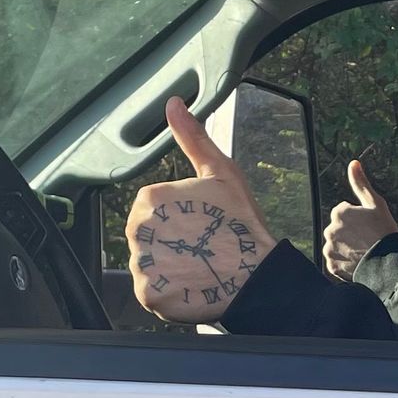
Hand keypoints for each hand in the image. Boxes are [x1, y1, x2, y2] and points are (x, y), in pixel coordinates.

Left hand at [127, 99, 275, 318]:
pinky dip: (170, 293)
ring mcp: (143, 264)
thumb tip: (174, 103)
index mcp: (150, 198)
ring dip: (169, 270)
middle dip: (171, 245)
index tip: (202, 227)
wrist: (258, 276)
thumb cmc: (242, 223)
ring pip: (149, 266)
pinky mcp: (149, 294)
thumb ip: (193, 138)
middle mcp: (139, 230)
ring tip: (199, 269)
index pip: (152, 211)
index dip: (179, 220)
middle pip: (147, 239)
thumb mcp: (222, 173)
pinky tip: (193, 286)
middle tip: (203, 250)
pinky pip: (152, 293)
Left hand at [322, 160, 397, 280]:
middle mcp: (330, 229)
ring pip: (336, 246)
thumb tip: (353, 163)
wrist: (387, 262)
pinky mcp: (331, 265)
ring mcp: (330, 248)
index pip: (344, 213)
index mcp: (339, 212)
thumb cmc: (384, 231)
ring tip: (362, 252)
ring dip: (346, 248)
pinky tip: (357, 262)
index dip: (358, 219)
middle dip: (349, 233)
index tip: (368, 226)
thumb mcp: (376, 203)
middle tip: (366, 240)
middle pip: (338, 229)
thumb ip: (361, 183)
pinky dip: (344, 263)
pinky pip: (336, 262)